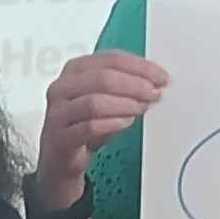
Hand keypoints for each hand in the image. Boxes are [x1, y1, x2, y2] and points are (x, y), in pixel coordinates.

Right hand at [36, 51, 167, 204]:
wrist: (60, 160)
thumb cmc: (83, 126)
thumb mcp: (104, 98)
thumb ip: (126, 85)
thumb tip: (155, 81)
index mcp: (75, 70)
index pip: (111, 59)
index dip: (140, 67)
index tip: (161, 77)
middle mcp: (62, 88)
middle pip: (102, 78)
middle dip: (135, 85)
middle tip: (154, 94)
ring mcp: (58, 113)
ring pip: (95, 102)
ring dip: (125, 104)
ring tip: (141, 109)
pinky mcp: (60, 138)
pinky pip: (89, 127)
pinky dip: (112, 124)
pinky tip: (126, 123)